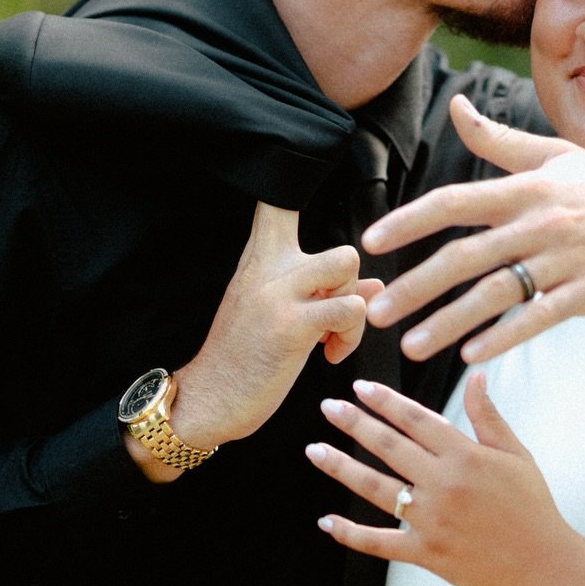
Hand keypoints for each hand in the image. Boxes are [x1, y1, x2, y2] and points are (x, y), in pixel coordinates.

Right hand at [140, 203, 380, 475]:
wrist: (208, 398)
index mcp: (260, 258)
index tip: (316, 192)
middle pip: (344, 247)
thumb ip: (325, 293)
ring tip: (331, 336)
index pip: (279, 202)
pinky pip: (351, 310)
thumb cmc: (243, 359)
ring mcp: (278, 294)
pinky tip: (328, 355)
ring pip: (350, 269)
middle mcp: (267, 266)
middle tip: (331, 317)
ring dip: (353, 308)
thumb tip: (376, 287)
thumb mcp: (280, 315)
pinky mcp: (291, 325)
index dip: (302, 186)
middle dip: (351, 290)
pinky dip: (351, 337)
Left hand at [306, 374, 580, 585]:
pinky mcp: (426, 554)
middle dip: (354, 424)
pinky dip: (351, 534)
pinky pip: (380, 543)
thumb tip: (476, 375)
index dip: (385, 401)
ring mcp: (432, 521)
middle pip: (389, 447)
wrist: (545, 566)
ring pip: (376, 489)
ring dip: (341, 468)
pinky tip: (326, 521)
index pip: (416, 419)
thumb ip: (488, 416)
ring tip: (315, 450)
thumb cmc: (533, 508)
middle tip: (328, 407)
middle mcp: (444, 484)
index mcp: (466, 456)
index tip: (360, 387)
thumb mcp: (516, 456)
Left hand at [361, 95, 584, 362]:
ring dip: (448, 323)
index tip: (371, 243)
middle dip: (414, 287)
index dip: (408, 222)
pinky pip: (540, 318)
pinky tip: (472, 357)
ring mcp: (568, 258)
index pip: (453, 202)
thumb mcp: (556, 155)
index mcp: (527, 188)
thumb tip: (454, 108)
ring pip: (496, 294)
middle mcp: (541, 220)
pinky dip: (505, 337)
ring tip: (412, 347)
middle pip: (464, 256)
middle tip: (374, 311)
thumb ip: (498, 139)